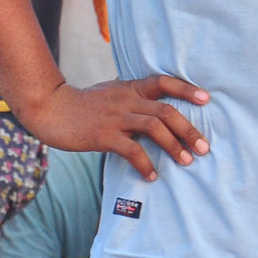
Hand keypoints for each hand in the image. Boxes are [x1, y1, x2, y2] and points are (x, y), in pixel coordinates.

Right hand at [20, 75, 210, 181]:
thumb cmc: (82, 104)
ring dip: (174, 145)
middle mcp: (126, 99)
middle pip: (166, 110)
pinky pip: (131, 149)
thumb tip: (152, 110)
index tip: (206, 99)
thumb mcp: (110, 93)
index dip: (186, 89)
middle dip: (189, 129)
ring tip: (186, 161)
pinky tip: (152, 175)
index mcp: (130, 88)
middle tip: (204, 147)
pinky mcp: (103, 135)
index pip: (163, 82)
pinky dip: (145, 163)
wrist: (51, 108)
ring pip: (154, 126)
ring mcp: (115, 116)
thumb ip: (131, 99)